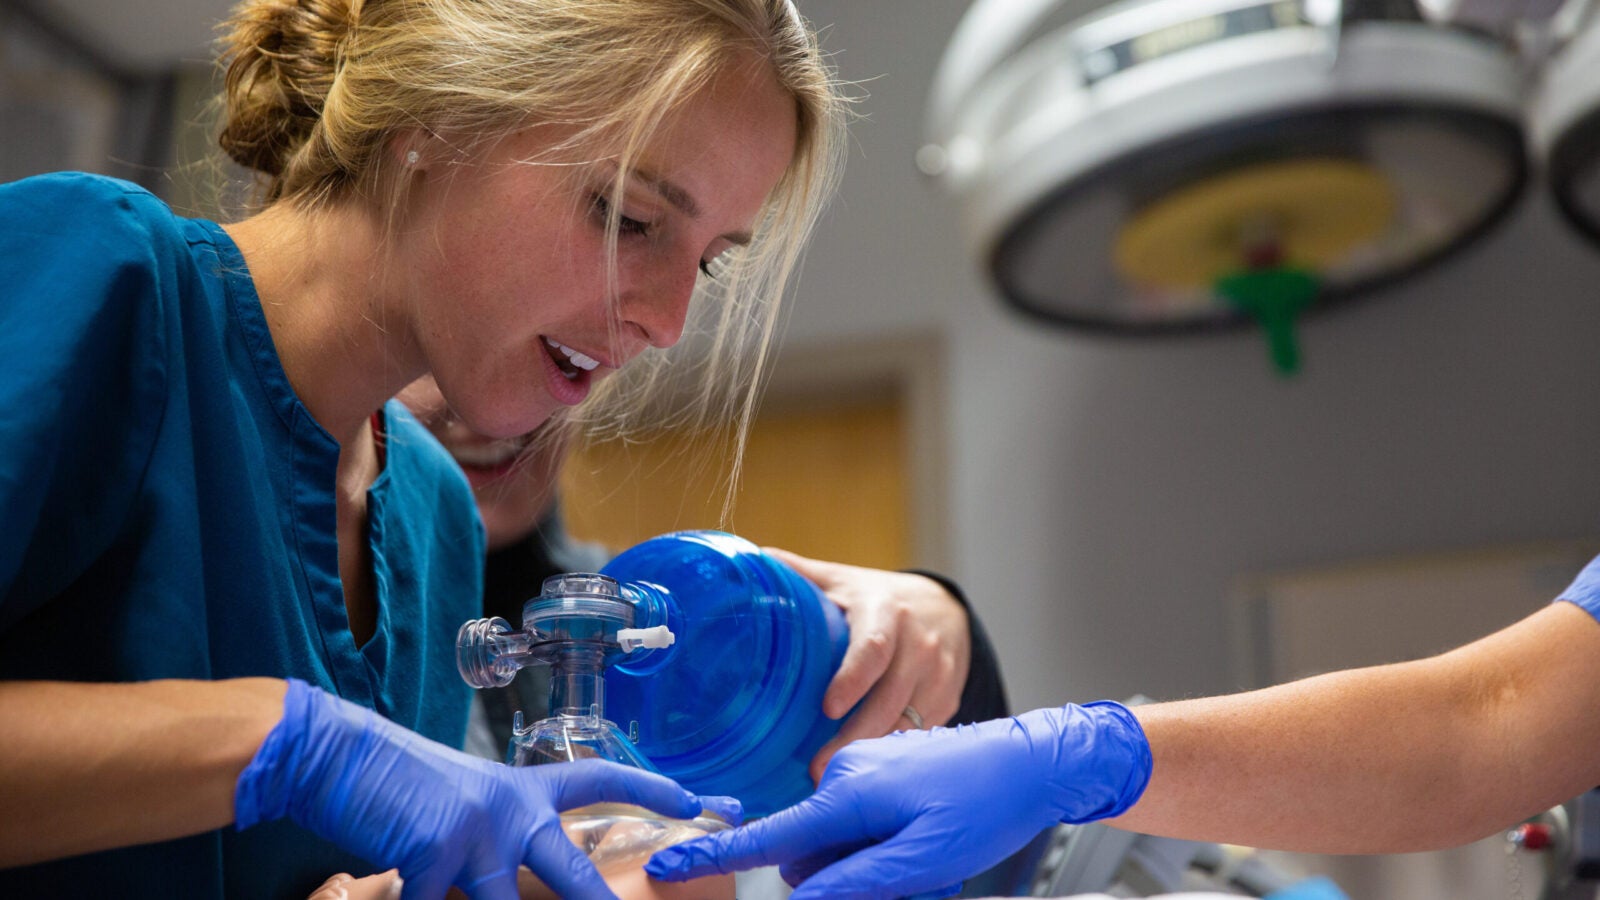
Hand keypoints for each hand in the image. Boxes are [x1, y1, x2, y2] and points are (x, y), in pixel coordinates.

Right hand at [237, 679, 720, 899]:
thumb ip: (499, 831)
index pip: (601, 780)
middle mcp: (508, 810)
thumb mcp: (465, 798)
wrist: (338, 756)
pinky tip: (418, 894)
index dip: (651, 788)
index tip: (694, 799)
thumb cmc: (401, 782)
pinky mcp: (433, 856)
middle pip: (571, 870)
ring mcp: (473, 835)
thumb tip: (517, 870)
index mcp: (521, 789)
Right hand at [645, 702, 1151, 899]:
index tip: (669, 868)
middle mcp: (846, 773)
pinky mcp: (882, 769)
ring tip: (930, 857)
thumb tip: (803, 899)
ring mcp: (863, 768)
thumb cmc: (987, 803)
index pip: (770, 836)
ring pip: (839, 839)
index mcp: (848, 793)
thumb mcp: (923, 859)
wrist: (1035, 759)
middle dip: (846, 875)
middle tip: (914, 877)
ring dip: (871, 860)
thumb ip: (857, 880)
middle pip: (811, 851)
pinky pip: (861, 820)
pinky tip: (928, 839)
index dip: (717, 857)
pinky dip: (884, 840)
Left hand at [762, 547, 970, 780]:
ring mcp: (938, 676)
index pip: (874, 649)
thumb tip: (746, 559)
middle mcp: (919, 645)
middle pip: (890, 699)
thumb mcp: (841, 579)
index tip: (828, 708)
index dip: (853, 679)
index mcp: (886, 612)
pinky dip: (895, 754)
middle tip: (820, 768)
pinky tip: (870, 772)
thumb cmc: (877, 598)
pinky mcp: (948, 701)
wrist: (944, 608)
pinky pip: (921, 734)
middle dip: (856, 737)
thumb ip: (797, 573)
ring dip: (874, 754)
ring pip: (908, 724)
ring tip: (838, 779)